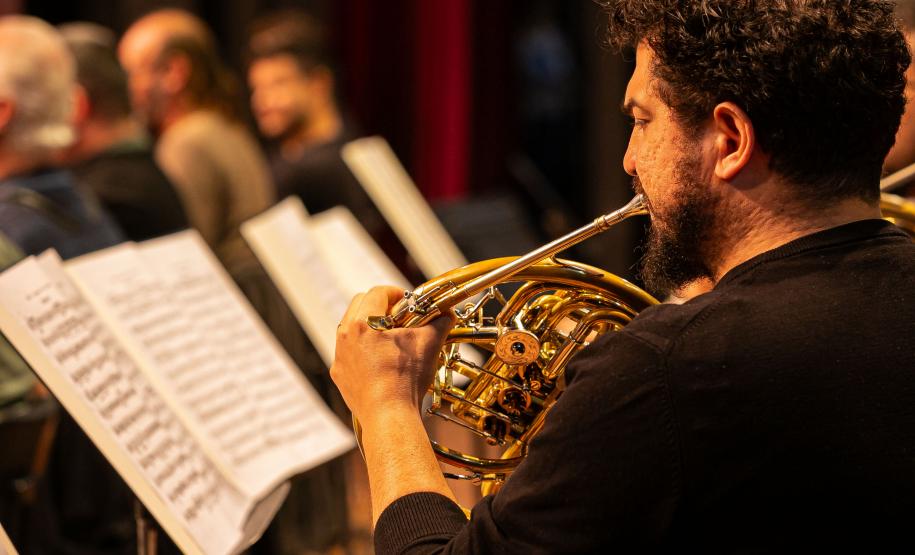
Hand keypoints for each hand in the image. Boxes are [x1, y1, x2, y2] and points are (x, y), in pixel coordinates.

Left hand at [330, 286, 454, 422]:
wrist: (389, 416)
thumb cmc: (406, 379)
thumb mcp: (429, 344)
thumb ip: (440, 323)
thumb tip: (448, 315)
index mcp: (363, 322)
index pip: (377, 292)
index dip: (396, 292)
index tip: (408, 301)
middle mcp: (345, 336)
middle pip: (359, 305)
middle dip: (380, 305)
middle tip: (400, 315)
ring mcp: (340, 357)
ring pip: (351, 329)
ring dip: (370, 327)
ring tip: (391, 339)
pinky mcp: (341, 376)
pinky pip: (350, 353)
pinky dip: (364, 351)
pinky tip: (382, 361)